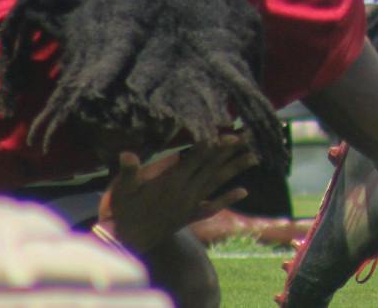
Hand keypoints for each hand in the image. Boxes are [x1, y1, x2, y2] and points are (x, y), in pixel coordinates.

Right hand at [99, 132, 256, 252]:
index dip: (213, 146)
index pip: (196, 159)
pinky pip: (213, 207)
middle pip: (212, 167)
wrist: (127, 242)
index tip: (229, 134)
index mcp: (171, 181)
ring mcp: (190, 204)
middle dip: (230, 151)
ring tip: (254, 157)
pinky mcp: (190, 216)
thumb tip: (126, 153)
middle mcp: (186, 191)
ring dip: (235, 170)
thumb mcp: (123, 190)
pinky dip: (228, 199)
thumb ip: (128, 171)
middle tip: (248, 137)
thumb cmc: (123, 212)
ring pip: (216, 183)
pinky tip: (244, 191)